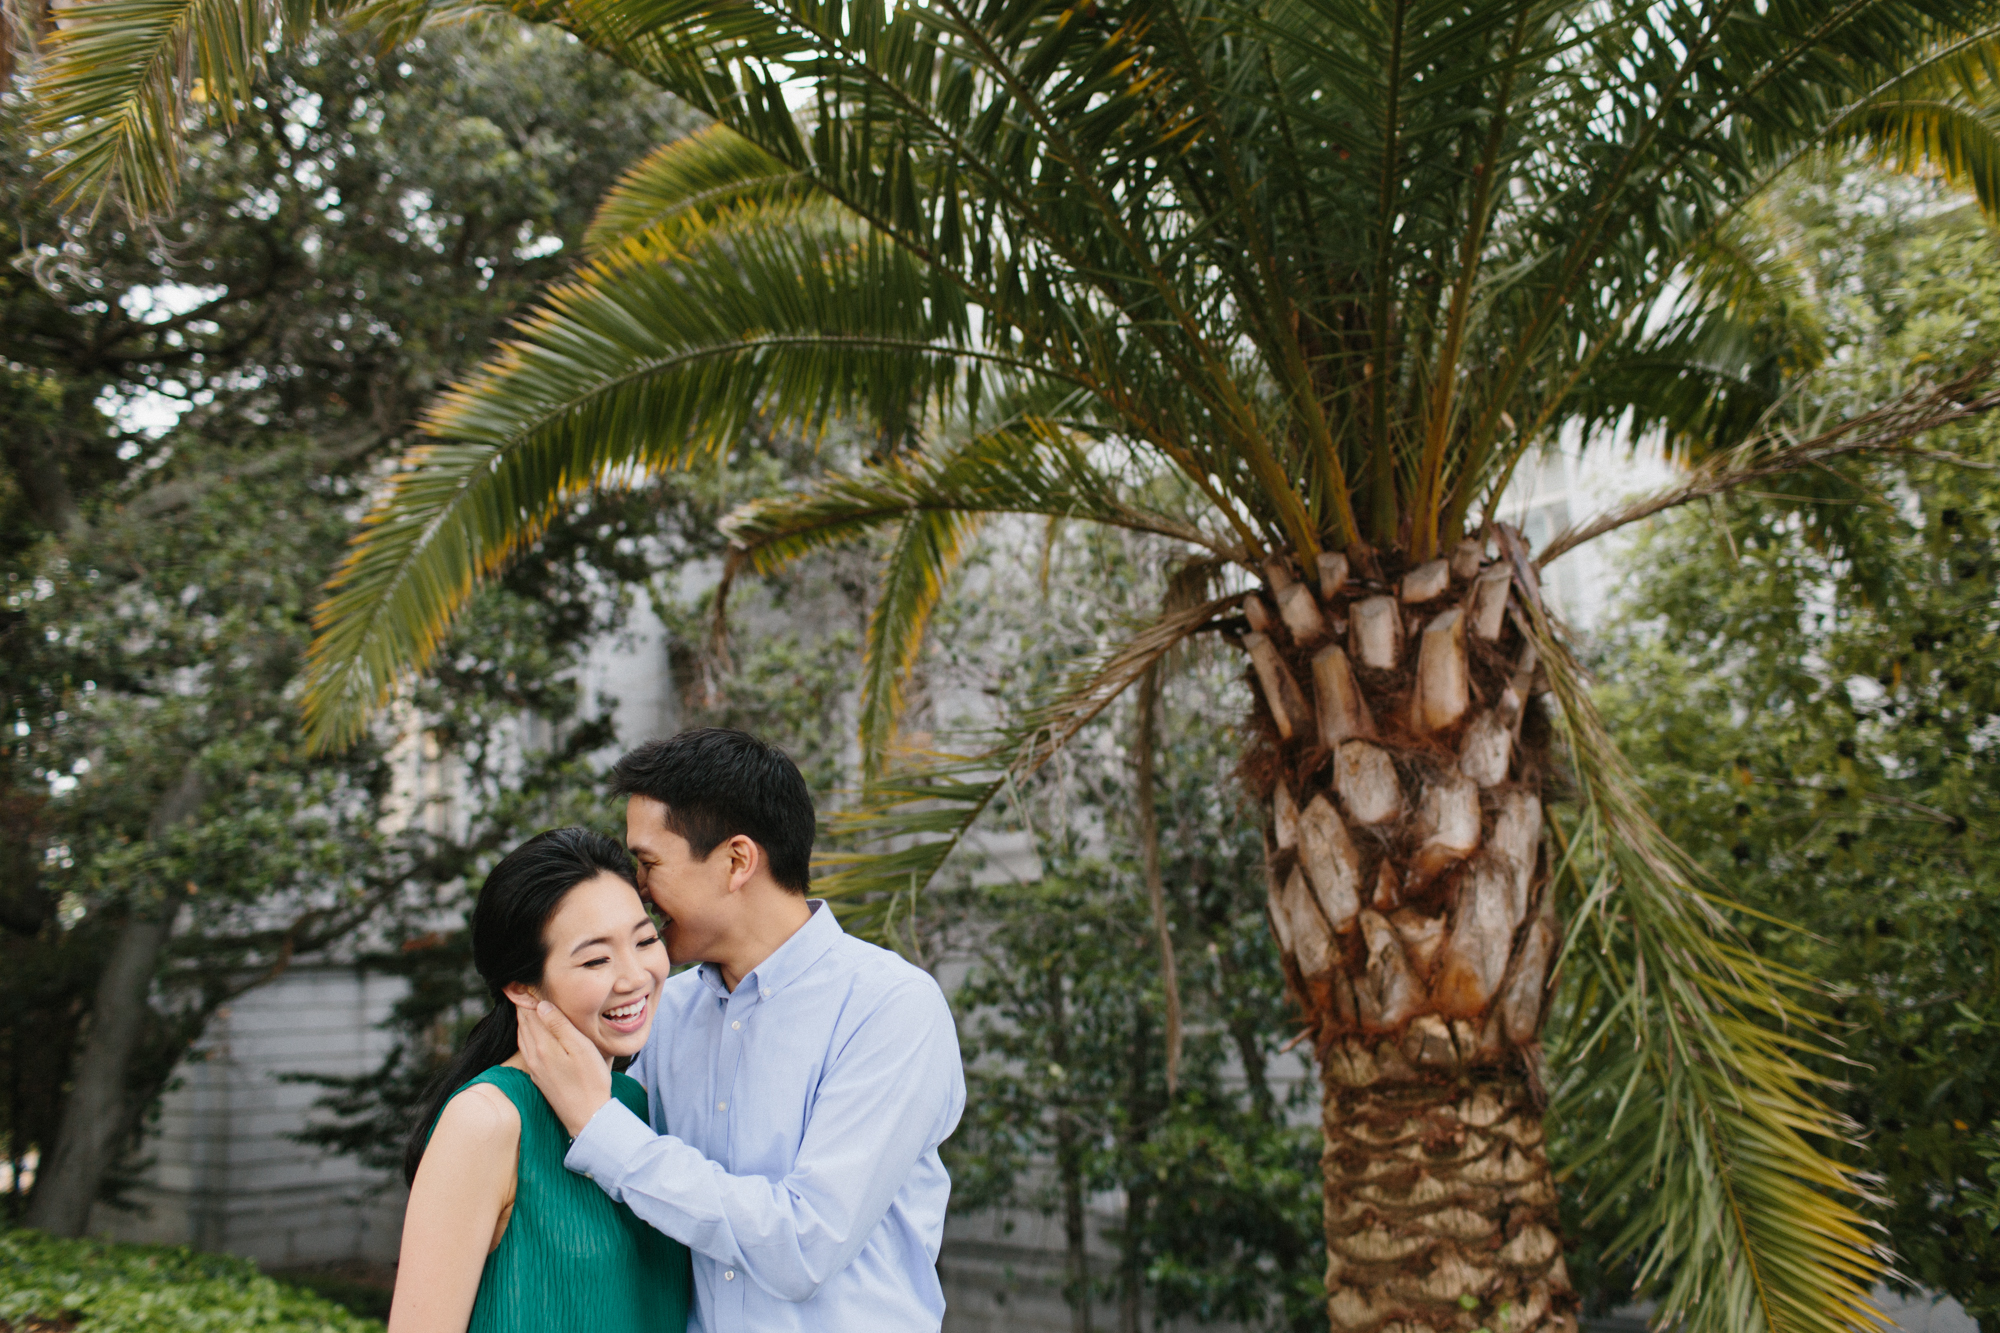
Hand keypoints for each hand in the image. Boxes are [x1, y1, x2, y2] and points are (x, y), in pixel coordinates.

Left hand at [513, 998, 611, 1136]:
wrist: (587, 1118)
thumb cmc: (590, 1081)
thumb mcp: (581, 1048)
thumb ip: (560, 1026)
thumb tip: (542, 1004)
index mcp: (543, 1045)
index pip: (531, 1012)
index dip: (528, 995)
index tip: (523, 979)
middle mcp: (534, 1055)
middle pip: (524, 1022)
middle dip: (522, 1004)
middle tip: (520, 986)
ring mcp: (535, 1067)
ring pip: (523, 1036)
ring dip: (523, 1018)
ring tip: (524, 1003)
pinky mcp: (538, 1077)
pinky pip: (526, 1048)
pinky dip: (526, 1033)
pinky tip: (532, 1031)